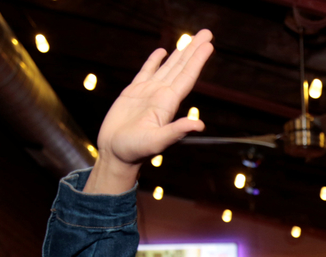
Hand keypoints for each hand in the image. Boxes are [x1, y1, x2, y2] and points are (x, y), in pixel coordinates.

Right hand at [85, 30, 214, 194]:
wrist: (116, 154)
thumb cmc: (135, 151)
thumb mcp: (157, 141)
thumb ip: (177, 131)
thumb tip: (200, 125)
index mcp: (168, 103)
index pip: (187, 77)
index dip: (198, 60)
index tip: (209, 45)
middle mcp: (161, 96)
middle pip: (181, 68)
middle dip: (193, 50)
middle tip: (207, 32)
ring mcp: (148, 93)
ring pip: (167, 67)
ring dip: (179, 52)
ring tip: (190, 38)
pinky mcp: (132, 93)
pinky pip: (146, 72)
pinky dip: (154, 61)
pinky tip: (162, 52)